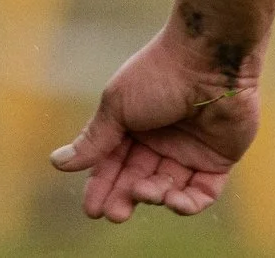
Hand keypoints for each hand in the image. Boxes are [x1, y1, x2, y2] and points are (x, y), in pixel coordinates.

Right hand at [50, 30, 258, 220]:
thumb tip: (57, 162)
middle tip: (116, 214)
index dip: (102, 186)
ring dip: (154, 196)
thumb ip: (93, 140)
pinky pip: (202, 192)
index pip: (113, 162)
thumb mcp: (117, 107)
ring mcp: (190, 151)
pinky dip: (188, 203)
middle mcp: (161, 139)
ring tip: (144, 192)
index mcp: (133, 124)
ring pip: (167, 188)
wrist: (208, 61)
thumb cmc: (157, 76)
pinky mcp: (218, 160)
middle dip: (125, 197)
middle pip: (138, 179)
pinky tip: (172, 201)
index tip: (91, 210)